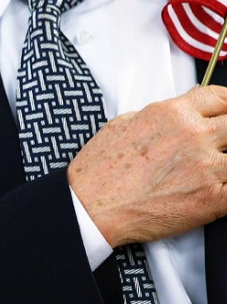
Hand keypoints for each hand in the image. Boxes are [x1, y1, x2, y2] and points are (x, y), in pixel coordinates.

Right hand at [69, 85, 226, 246]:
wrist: (91, 207)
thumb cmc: (99, 171)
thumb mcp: (121, 125)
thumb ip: (155, 117)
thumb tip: (172, 117)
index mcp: (171, 114)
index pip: (220, 97)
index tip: (226, 114)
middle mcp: (193, 135)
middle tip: (217, 147)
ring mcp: (206, 166)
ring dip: (225, 165)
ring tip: (211, 172)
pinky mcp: (212, 198)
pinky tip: (214, 192)